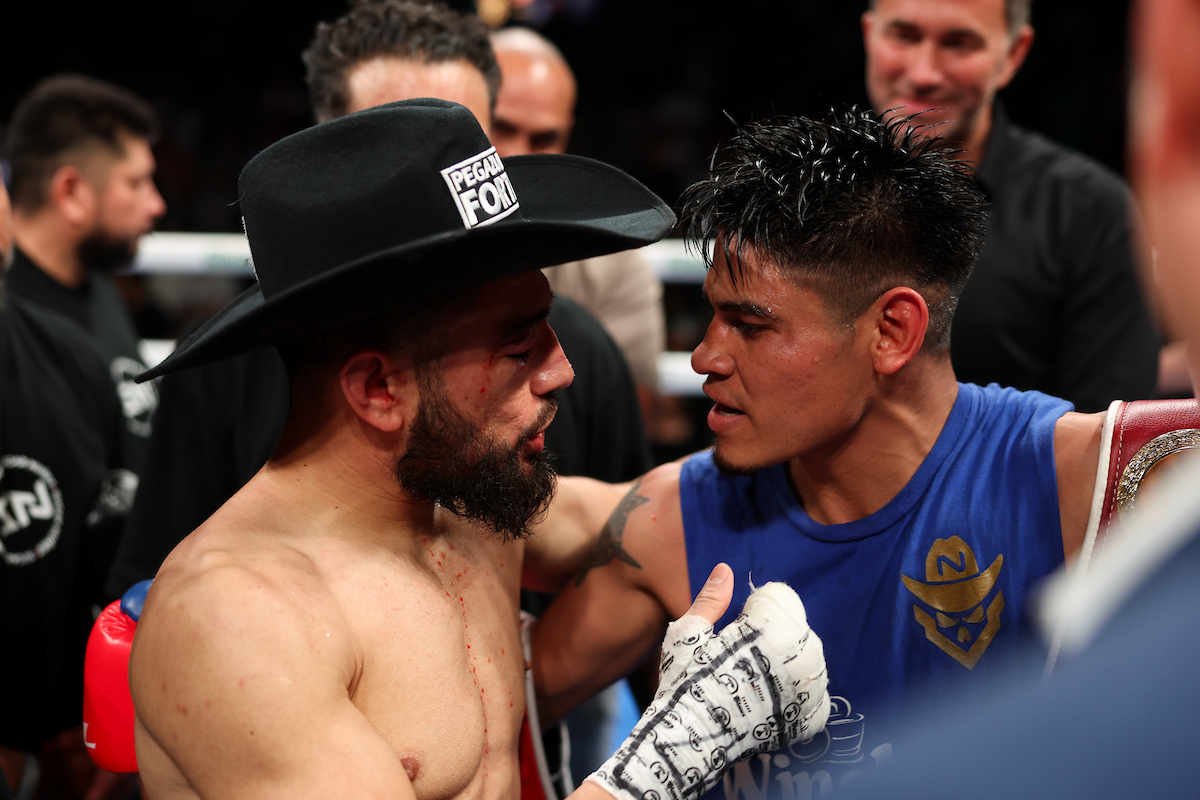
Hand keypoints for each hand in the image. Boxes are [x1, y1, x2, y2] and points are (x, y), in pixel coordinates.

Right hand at [588, 566, 828, 799]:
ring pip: (813, 660)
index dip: (755, 608)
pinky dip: (801, 695)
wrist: (687, 741)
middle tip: (744, 654)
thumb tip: (725, 568)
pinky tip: (775, 698)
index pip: (780, 597)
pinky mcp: (806, 719)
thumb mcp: (688, 634)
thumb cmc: (682, 682)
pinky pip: (818, 695)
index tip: (737, 625)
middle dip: (774, 633)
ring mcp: (803, 690)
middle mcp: (792, 656)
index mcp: (763, 629)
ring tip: (757, 676)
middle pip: (799, 627)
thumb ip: (711, 599)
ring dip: (790, 662)